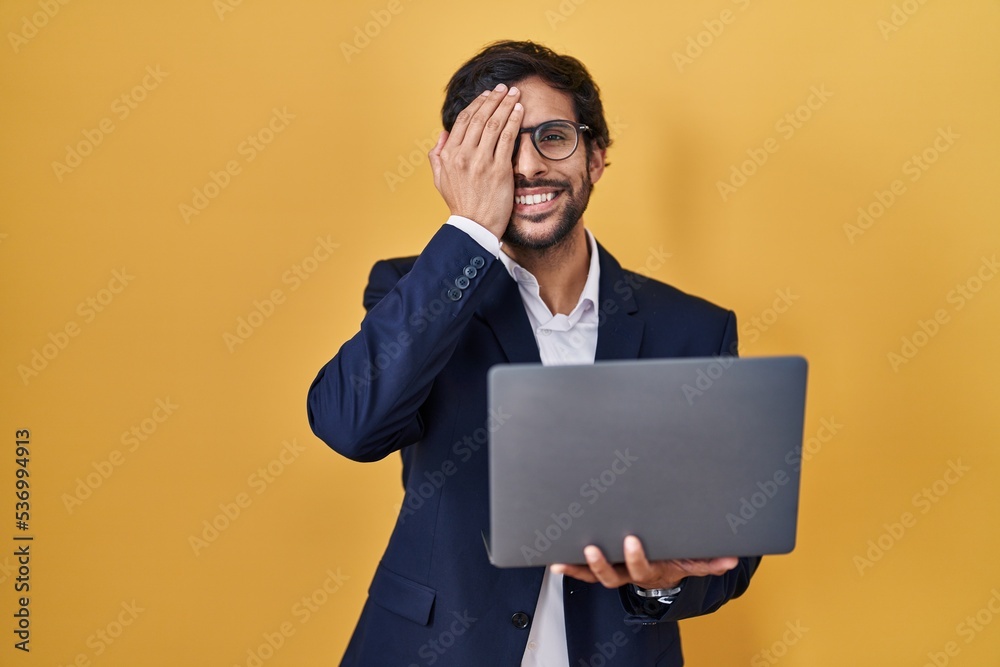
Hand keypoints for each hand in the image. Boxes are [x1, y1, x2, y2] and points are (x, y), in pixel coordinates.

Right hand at [428, 83, 522, 237]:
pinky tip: (520, 110)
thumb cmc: (460, 204)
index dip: (476, 104)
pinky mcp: (498, 169)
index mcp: (448, 155)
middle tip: (504, 88)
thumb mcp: (440, 179)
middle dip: (493, 99)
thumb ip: (437, 155)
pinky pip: (507, 138)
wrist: (474, 227)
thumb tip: (442, 134)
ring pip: (494, 124)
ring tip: (514, 93)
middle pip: (479, 118)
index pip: (462, 121)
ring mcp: (481, 161)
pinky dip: (514, 120)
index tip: (487, 95)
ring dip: (505, 104)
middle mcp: (463, 155)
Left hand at [550, 535, 738, 590]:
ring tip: (563, 559)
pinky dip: (569, 566)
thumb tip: (731, 560)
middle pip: (612, 574)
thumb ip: (709, 561)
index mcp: (651, 571)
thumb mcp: (692, 561)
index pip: (641, 567)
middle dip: (601, 562)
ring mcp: (614, 571)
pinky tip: (555, 560)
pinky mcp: (601, 565)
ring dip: (578, 567)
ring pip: (593, 574)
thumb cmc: (675, 559)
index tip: (631, 540)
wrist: (663, 570)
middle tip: (592, 547)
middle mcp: (629, 573)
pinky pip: (582, 570)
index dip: (635, 557)